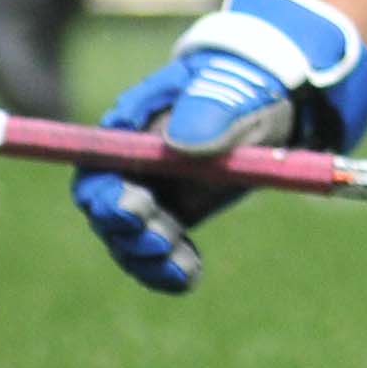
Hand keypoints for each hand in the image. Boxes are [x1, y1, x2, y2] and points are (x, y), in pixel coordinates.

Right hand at [71, 0, 366, 294]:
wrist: (269, 104)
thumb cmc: (246, 89)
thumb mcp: (237, 93)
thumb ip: (211, 109)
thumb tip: (181, 146)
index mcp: (133, 123)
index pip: (97, 162)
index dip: (105, 191)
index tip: (134, 208)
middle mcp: (130, 162)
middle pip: (105, 207)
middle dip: (127, 231)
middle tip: (162, 240)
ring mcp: (149, 190)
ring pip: (129, 237)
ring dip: (149, 257)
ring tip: (182, 268)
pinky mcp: (172, 214)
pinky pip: (159, 250)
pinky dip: (169, 268)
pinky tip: (190, 278)